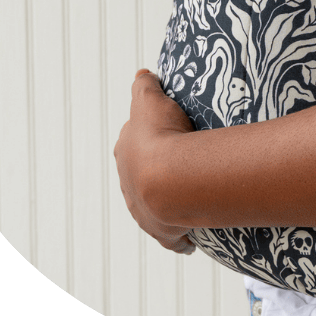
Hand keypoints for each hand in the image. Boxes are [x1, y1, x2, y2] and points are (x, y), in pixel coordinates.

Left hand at [113, 70, 196, 254]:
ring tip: (187, 202)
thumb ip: (144, 85)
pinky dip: (180, 239)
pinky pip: (172, 238)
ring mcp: (145, 210)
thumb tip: (142, 74)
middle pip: (140, 178)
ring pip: (154, 208)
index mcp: (126, 153)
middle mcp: (129, 184)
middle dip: (154, 175)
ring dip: (167, 206)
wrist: (170, 179)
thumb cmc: (162, 136)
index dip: (145, 141)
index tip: (161, 139)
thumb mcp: (150, 99)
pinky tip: (189, 241)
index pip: (131, 145)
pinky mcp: (163, 232)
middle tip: (178, 169)